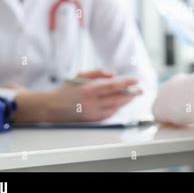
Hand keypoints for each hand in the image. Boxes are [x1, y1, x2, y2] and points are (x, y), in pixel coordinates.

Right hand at [15, 70, 141, 122]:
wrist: (53, 107)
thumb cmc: (68, 89)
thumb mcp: (80, 75)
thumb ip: (98, 72)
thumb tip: (114, 74)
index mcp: (89, 90)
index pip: (113, 86)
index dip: (127, 83)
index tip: (136, 80)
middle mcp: (92, 103)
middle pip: (118, 98)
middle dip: (131, 94)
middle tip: (140, 90)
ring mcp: (93, 113)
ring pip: (116, 107)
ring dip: (126, 101)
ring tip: (133, 96)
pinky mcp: (93, 120)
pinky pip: (110, 114)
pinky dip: (117, 108)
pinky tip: (121, 103)